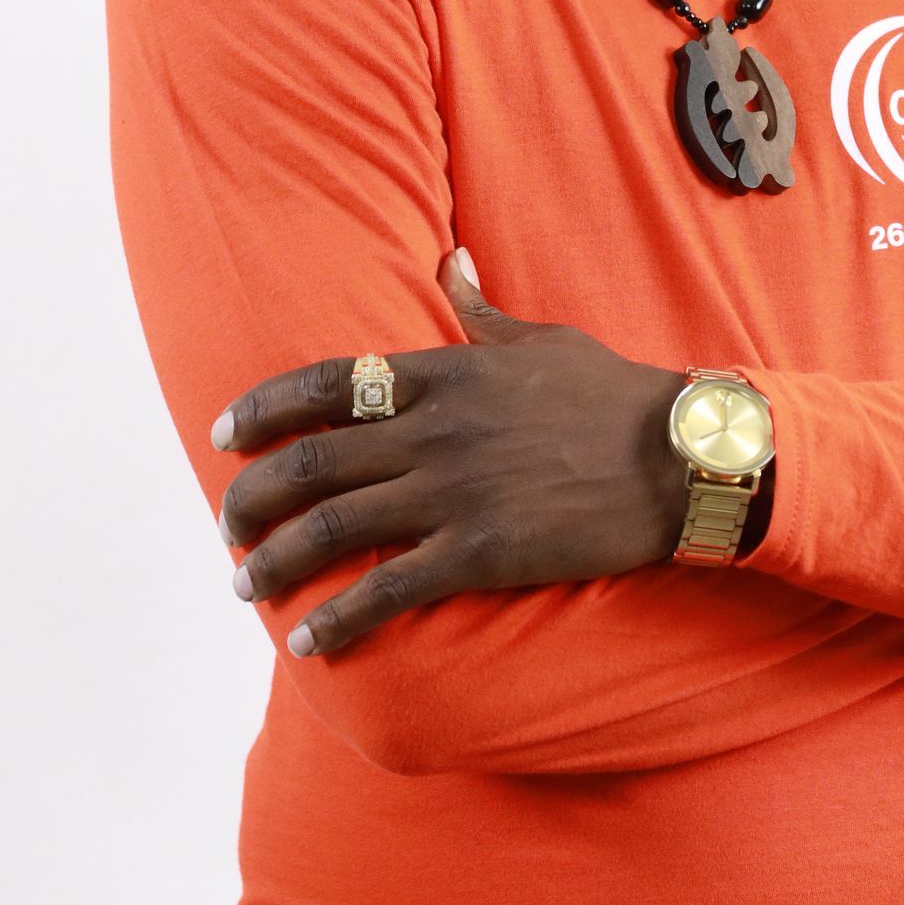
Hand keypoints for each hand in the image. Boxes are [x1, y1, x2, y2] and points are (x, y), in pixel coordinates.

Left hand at [214, 252, 691, 657]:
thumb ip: (482, 309)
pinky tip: (310, 643)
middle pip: (309, 463)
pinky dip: (338, 620)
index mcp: (443, 373)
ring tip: (247, 585)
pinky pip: (388, 590)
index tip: (222, 437)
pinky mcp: (481, 552)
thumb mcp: (543, 338)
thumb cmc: (616, 396)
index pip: (323, 385)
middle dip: (250, 499)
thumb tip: (450, 261)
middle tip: (226, 526)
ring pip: (331, 529)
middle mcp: (434, 431)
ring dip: (274, 561)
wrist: (681, 458)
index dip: (260, 411)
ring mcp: (454, 493)